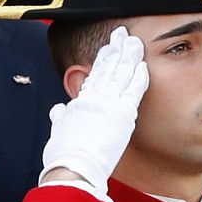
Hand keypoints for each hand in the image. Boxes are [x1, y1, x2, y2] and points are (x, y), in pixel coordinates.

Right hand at [39, 26, 148, 193]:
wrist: (73, 167)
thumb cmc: (64, 154)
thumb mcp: (59, 130)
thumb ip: (61, 117)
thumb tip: (58, 110)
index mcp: (80, 101)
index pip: (95, 74)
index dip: (103, 59)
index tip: (108, 47)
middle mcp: (94, 98)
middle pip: (108, 67)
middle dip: (115, 49)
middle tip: (122, 35)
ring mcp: (109, 104)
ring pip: (120, 73)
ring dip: (128, 55)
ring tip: (133, 42)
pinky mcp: (122, 114)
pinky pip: (133, 90)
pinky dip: (138, 75)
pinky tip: (142, 63)